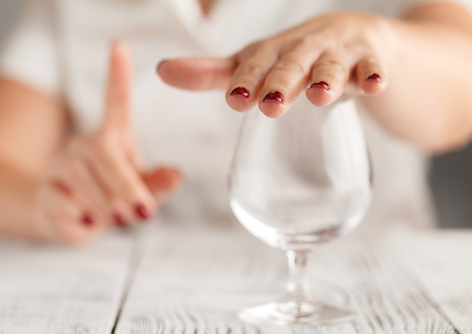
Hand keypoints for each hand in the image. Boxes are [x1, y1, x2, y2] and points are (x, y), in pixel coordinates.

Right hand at [34, 42, 181, 243]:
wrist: (63, 215)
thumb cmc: (108, 194)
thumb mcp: (138, 189)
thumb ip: (156, 184)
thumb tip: (177, 176)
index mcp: (110, 138)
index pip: (114, 101)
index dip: (117, 74)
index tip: (119, 46)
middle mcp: (83, 145)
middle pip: (101, 151)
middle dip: (125, 183)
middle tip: (144, 212)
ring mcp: (61, 166)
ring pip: (82, 179)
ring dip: (108, 205)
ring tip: (121, 218)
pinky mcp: (47, 191)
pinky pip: (64, 201)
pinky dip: (84, 216)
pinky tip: (90, 220)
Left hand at [158, 12, 392, 117]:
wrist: (355, 39)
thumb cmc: (296, 58)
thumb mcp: (257, 65)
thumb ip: (213, 74)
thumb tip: (162, 70)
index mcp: (273, 51)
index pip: (256, 63)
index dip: (245, 79)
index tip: (236, 100)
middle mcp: (303, 47)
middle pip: (292, 62)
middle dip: (281, 82)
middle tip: (271, 105)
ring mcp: (338, 52)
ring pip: (332, 64)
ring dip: (327, 77)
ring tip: (320, 95)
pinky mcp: (370, 59)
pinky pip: (373, 66)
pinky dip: (374, 75)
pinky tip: (376, 85)